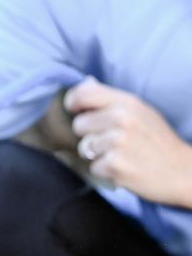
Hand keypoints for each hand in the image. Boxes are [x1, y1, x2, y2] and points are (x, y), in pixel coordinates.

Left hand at [65, 76, 191, 208]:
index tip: (76, 110)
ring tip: (120, 154)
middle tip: (112, 141)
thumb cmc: (157, 141)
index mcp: (128, 103)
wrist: (180, 171)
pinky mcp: (114, 164)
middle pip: (79, 124)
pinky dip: (105, 171)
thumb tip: (85, 84)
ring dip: (97, 154)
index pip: (84, 94)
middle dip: (90, 135)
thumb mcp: (141, 112)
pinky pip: (93, 167)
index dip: (73, 102)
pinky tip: (124, 168)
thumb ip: (111, 100)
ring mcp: (117, 142)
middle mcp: (122, 119)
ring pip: (84, 147)